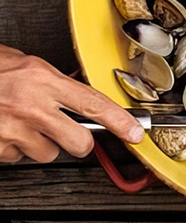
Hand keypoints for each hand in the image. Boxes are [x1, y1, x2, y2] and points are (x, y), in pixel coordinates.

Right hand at [0, 45, 143, 162]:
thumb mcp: (22, 64)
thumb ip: (51, 83)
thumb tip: (80, 100)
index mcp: (40, 78)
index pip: (94, 104)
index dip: (120, 122)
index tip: (136, 133)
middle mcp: (30, 104)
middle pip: (79, 143)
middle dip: (75, 141)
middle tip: (62, 130)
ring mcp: (12, 129)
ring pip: (48, 153)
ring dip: (37, 143)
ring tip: (18, 122)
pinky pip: (18, 157)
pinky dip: (12, 148)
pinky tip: (2, 129)